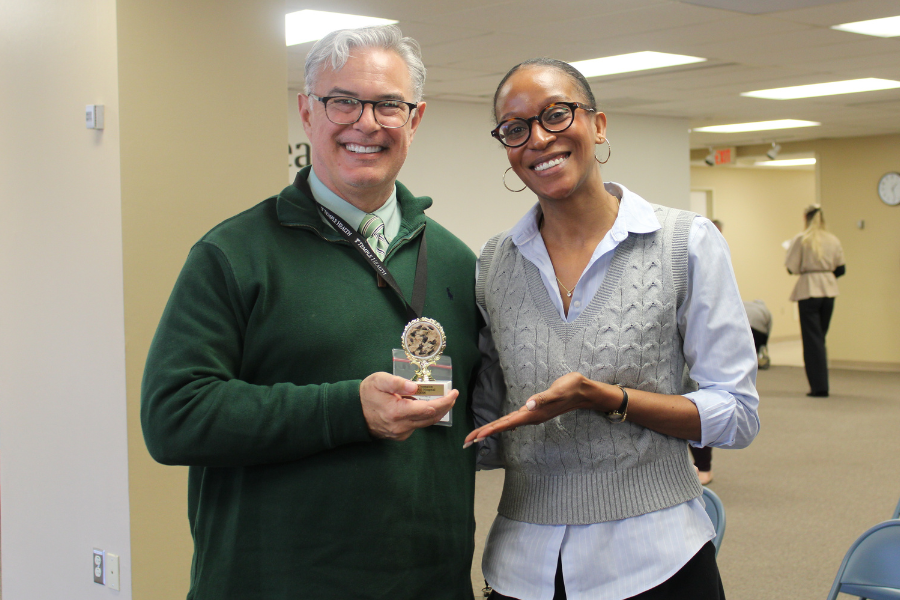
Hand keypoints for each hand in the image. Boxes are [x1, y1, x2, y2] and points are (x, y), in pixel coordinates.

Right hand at [360, 372, 457, 440]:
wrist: (353, 412)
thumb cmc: (367, 393)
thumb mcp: (379, 381)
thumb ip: (397, 383)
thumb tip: (416, 387)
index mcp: (397, 412)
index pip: (428, 409)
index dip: (444, 401)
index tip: (454, 393)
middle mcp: (401, 426)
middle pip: (431, 418)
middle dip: (445, 407)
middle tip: (452, 396)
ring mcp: (400, 433)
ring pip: (426, 423)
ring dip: (436, 412)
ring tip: (443, 400)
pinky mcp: (400, 436)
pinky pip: (417, 426)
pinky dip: (424, 416)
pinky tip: (424, 407)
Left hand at [463, 372, 613, 446]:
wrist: (583, 391)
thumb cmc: (571, 388)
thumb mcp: (558, 391)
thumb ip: (543, 398)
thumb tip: (528, 405)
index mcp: (533, 414)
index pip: (507, 423)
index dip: (491, 429)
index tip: (476, 437)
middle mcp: (530, 417)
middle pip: (503, 427)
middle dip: (484, 433)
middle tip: (466, 441)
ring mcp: (532, 415)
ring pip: (507, 424)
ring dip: (491, 430)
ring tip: (476, 436)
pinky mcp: (534, 411)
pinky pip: (513, 420)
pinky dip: (501, 424)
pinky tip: (498, 426)